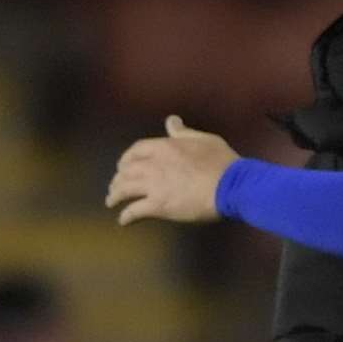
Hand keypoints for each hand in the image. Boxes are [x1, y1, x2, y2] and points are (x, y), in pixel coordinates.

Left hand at [105, 115, 239, 225]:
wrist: (231, 186)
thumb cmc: (222, 162)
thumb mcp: (205, 139)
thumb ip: (184, 132)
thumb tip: (170, 120)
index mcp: (164, 147)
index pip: (136, 150)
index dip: (127, 158)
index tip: (124, 165)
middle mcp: (153, 165)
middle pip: (126, 170)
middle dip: (118, 178)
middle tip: (116, 185)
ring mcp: (154, 186)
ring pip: (124, 189)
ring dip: (115, 196)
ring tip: (111, 202)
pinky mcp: (158, 206)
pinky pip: (134, 211)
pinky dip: (126, 216)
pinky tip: (123, 221)